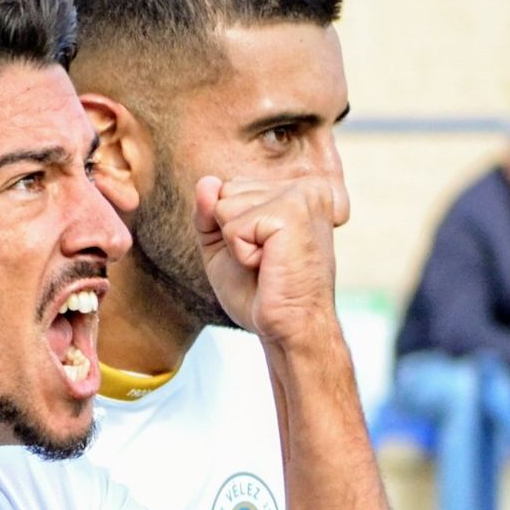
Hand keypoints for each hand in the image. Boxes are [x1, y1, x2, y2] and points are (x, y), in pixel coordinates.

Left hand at [193, 174, 347, 346]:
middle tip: (265, 262)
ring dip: (237, 245)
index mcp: (297, 189)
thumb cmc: (263, 293)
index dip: (231, 230)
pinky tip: (268, 265)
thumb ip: (209, 213)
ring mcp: (301, 195)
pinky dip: (241, 254)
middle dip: (232, 235)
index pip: (230, 189)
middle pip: (226, 193)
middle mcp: (305, 186)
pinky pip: (233, 226)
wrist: (289, 328)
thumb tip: (205, 181)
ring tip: (268, 263)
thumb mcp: (224, 247)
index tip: (263, 254)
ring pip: (226, 206)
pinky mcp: (291, 212)